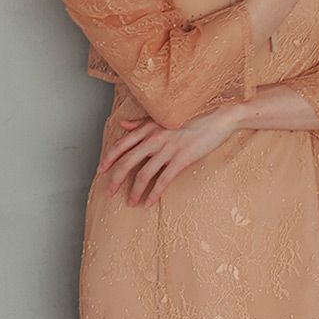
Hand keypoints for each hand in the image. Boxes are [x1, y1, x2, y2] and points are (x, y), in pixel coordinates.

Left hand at [96, 105, 238, 205]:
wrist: (218, 116)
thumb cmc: (192, 115)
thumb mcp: (163, 116)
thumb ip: (141, 122)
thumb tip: (123, 125)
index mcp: (148, 127)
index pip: (120, 145)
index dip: (108, 159)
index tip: (101, 170)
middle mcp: (154, 138)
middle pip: (126, 162)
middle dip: (115, 179)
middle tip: (109, 191)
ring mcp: (168, 149)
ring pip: (143, 175)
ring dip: (134, 191)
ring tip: (130, 202)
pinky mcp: (181, 159)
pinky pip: (163, 180)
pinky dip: (154, 194)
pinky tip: (149, 203)